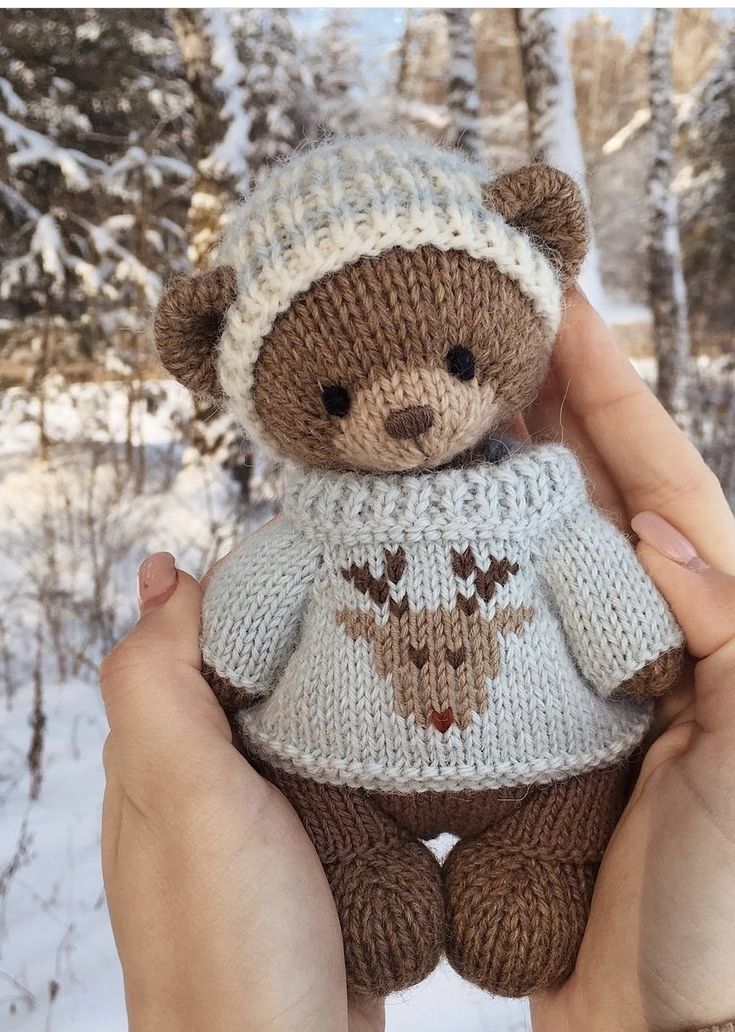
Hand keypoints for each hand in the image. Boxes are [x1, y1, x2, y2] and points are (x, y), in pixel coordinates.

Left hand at [100, 553, 383, 1031]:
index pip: (192, 637)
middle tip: (376, 591)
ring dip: (334, 685)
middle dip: (300, 628)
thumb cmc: (229, 948)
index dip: (247, 586)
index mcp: (158, 758)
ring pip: (290, 724)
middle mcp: (200, 787)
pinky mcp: (310, 859)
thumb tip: (164, 573)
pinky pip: (327, 777)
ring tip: (398, 645)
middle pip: (246, 675)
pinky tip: (398, 732)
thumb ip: (158, 687)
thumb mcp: (182, 798)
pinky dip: (356, 744)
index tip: (319, 552)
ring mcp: (257, 827)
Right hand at [527, 289, 734, 1031]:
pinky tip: (439, 528)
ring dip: (511, 469)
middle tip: (496, 331)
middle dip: (554, 407)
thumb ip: (725, 639)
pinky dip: (481, 558)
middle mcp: (658, 632)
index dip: (614, 393)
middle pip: (601, 491)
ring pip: (549, 541)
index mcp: (716, 626)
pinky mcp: (549, 708)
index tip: (564, 310)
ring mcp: (599, 666)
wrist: (653, 1016)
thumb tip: (655, 530)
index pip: (662, 483)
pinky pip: (512, 611)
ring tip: (457, 404)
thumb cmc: (717, 908)